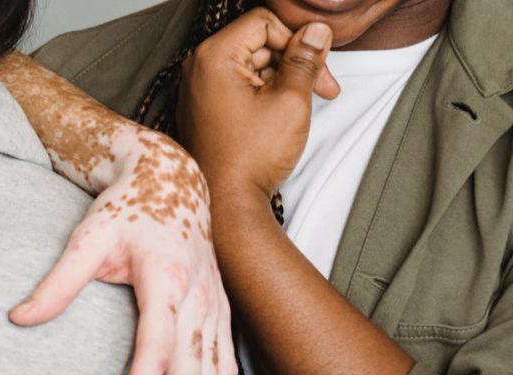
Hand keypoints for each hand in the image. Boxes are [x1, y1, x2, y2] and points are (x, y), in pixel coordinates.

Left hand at [10, 129, 237, 374]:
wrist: (172, 179)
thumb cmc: (127, 209)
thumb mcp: (87, 238)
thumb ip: (57, 283)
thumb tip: (20, 317)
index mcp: (165, 276)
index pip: (157, 341)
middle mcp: (197, 293)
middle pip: (192, 365)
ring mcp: (214, 302)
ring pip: (216, 368)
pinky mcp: (221, 308)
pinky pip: (226, 358)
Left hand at [177, 7, 335, 201]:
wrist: (227, 205)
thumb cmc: (251, 157)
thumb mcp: (290, 100)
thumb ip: (305, 58)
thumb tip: (317, 31)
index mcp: (213, 57)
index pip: (264, 22)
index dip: (297, 39)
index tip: (318, 65)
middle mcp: (198, 68)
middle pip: (258, 42)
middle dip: (294, 61)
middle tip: (323, 88)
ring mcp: (197, 90)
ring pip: (251, 65)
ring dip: (282, 79)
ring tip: (302, 106)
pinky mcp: (203, 109)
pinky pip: (237, 85)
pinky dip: (263, 93)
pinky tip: (280, 115)